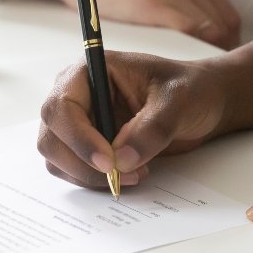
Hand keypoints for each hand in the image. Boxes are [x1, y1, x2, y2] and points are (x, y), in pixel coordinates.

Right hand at [38, 51, 230, 187]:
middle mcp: (76, 97)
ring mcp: (79, 124)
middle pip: (51, 138)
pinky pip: (74, 171)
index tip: (109, 161)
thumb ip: (152, 127)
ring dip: (89, 176)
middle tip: (122, 175)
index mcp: (89, 72)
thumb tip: (123, 159)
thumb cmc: (189, 88)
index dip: (78, 138)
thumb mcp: (178, 100)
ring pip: (58, 159)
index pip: (61, 107)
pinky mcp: (88, 146)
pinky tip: (130, 173)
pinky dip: (95, 181)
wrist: (201, 103)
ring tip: (134, 173)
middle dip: (82, 164)